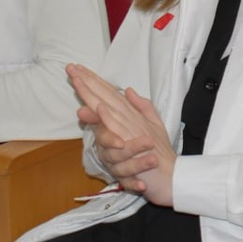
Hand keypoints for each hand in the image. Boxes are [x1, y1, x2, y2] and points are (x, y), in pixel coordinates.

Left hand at [68, 64, 175, 205]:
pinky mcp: (129, 142)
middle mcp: (129, 116)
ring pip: (106, 106)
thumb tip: (128, 91)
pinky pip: (115, 128)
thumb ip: (142, 107)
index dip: (94, 81)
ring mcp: (129, 127)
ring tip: (77, 79)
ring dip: (91, 93)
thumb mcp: (153, 126)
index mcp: (132, 113)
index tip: (79, 69)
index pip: (109, 93)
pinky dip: (106, 116)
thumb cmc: (160, 154)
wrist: (171, 174)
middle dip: (87, 80)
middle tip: (71, 67)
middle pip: (105, 95)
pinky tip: (97, 106)